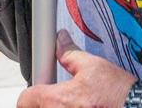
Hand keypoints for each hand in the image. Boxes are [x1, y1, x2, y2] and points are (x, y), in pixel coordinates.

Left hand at [16, 31, 133, 106]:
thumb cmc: (116, 91)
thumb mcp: (92, 66)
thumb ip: (70, 54)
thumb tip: (60, 40)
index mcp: (57, 101)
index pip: (25, 100)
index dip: (29, 92)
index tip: (36, 90)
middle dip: (40, 103)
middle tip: (54, 97)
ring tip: (70, 103)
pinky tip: (79, 107)